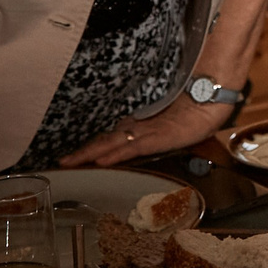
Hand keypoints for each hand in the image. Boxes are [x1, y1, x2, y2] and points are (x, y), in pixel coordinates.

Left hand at [61, 96, 232, 168]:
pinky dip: (114, 154)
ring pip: (112, 144)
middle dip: (82, 152)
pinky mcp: (155, 138)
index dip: (90, 147)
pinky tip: (102, 161)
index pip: (109, 138)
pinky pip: (131, 148)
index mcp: (138, 125)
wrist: (206, 104)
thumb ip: (149, 134)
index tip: (72, 156)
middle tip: (62, 162)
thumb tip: (134, 142)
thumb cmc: (191, 115)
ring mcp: (145, 132)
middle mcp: (137, 128)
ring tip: (71, 162)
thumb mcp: (166, 128)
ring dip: (90, 154)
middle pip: (104, 141)